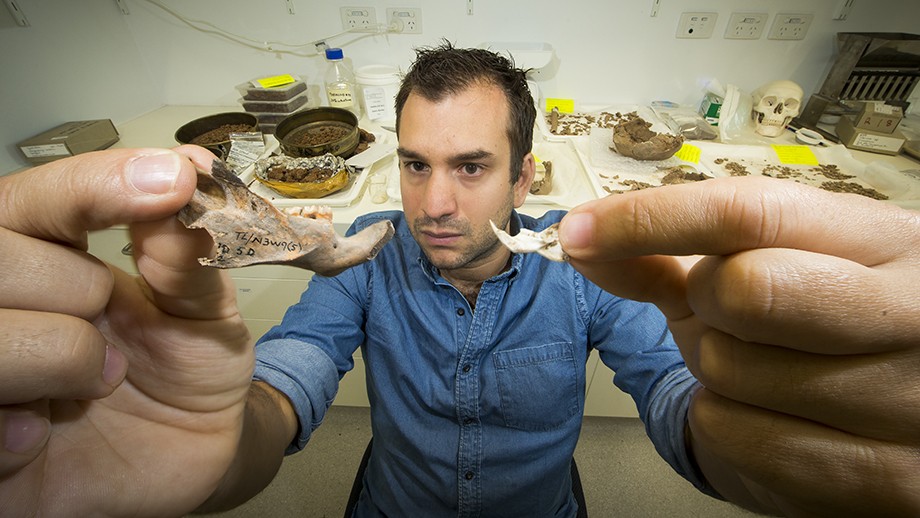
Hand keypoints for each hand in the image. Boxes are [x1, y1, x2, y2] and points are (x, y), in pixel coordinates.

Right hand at [0, 147, 253, 515]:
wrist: (191, 457)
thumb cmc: (188, 372)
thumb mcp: (206, 313)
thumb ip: (188, 254)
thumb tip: (189, 171)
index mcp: (49, 257)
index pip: (36, 199)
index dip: (93, 186)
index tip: (171, 183)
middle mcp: (4, 301)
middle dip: (74, 289)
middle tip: (112, 324)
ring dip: (62, 358)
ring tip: (98, 383)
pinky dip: (18, 434)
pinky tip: (44, 436)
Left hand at [559, 176, 919, 515]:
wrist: (878, 425)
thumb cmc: (804, 332)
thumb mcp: (752, 277)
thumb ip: (667, 256)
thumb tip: (582, 240)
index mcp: (887, 241)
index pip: (751, 211)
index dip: (649, 219)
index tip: (580, 231)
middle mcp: (916, 310)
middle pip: (744, 289)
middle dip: (706, 302)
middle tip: (725, 310)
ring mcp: (911, 399)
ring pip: (729, 370)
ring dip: (715, 370)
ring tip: (765, 366)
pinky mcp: (891, 476)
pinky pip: (736, 434)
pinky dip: (724, 423)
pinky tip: (772, 416)